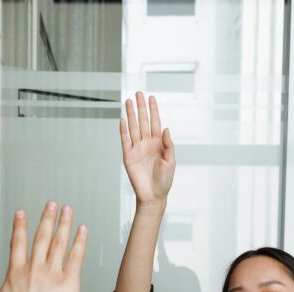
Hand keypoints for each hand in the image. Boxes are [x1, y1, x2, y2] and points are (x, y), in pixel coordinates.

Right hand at [0, 203, 87, 291]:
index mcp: (16, 273)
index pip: (18, 242)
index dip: (20, 225)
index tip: (22, 214)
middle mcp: (35, 269)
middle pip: (41, 236)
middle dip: (47, 217)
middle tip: (51, 205)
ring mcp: (52, 274)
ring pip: (59, 242)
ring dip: (64, 223)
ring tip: (67, 211)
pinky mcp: (69, 282)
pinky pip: (76, 257)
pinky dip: (79, 241)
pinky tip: (82, 230)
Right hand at [120, 92, 175, 206]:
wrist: (153, 195)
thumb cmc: (165, 180)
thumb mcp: (171, 161)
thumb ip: (168, 145)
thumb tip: (165, 129)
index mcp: (159, 143)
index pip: (155, 122)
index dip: (153, 110)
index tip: (151, 97)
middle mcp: (147, 143)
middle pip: (143, 121)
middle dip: (141, 107)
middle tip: (138, 93)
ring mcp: (137, 148)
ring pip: (133, 127)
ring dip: (131, 114)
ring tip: (128, 101)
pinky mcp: (128, 156)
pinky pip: (125, 140)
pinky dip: (123, 130)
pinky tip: (123, 120)